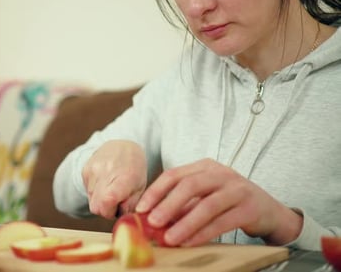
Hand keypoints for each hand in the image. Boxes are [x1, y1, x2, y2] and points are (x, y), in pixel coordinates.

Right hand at [83, 140, 146, 218]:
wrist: (122, 146)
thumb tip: (121, 219)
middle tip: (116, 201)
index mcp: (123, 178)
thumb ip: (131, 205)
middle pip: (96, 207)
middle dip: (105, 210)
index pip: (106, 204)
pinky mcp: (85, 170)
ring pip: (91, 200)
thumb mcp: (140, 188)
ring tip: (111, 189)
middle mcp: (105, 172)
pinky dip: (95, 192)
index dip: (110, 212)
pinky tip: (104, 183)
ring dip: (100, 200)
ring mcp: (93, 170)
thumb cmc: (135, 169)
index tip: (119, 208)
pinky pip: (87, 191)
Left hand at [135, 158, 302, 246]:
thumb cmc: (228, 203)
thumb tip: (152, 218)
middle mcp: (221, 173)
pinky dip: (204, 233)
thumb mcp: (204, 197)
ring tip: (169, 238)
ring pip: (207, 205)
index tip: (141, 209)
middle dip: (168, 205)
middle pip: (190, 186)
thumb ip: (181, 204)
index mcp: (205, 167)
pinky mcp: (250, 208)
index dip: (155, 191)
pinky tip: (190, 242)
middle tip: (153, 222)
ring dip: (185, 223)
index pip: (175, 175)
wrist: (269, 211)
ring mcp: (238, 189)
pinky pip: (223, 221)